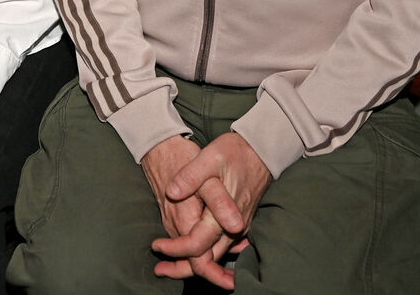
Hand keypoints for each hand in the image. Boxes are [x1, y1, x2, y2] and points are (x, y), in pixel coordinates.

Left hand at [150, 132, 271, 288]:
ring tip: (168, 265)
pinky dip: (206, 255)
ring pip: (215, 256)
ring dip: (194, 263)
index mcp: (224, 213)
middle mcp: (234, 226)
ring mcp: (239, 227)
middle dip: (183, 267)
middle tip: (159, 269)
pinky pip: (221, 247)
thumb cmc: (235, 152)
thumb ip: (191, 176)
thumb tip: (172, 192)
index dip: (176, 249)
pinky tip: (191, 254)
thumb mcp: (210, 157)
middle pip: (208, 260)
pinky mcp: (239, 223)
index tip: (157, 246)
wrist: (262, 150)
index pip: (198, 245)